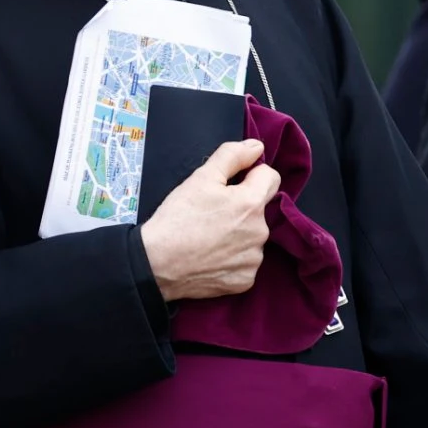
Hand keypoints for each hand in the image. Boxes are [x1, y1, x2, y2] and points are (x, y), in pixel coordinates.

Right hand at [138, 139, 279, 301]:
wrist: (157, 264)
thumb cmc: (177, 218)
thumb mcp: (200, 178)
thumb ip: (232, 156)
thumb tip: (257, 147)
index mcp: (252, 203)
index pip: (270, 178)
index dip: (250, 176)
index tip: (232, 185)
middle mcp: (260, 232)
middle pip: (259, 210)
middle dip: (241, 208)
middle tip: (212, 215)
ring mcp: (254, 259)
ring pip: (252, 237)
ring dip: (238, 235)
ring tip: (209, 238)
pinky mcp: (245, 281)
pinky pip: (245, 263)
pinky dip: (232, 260)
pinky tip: (211, 257)